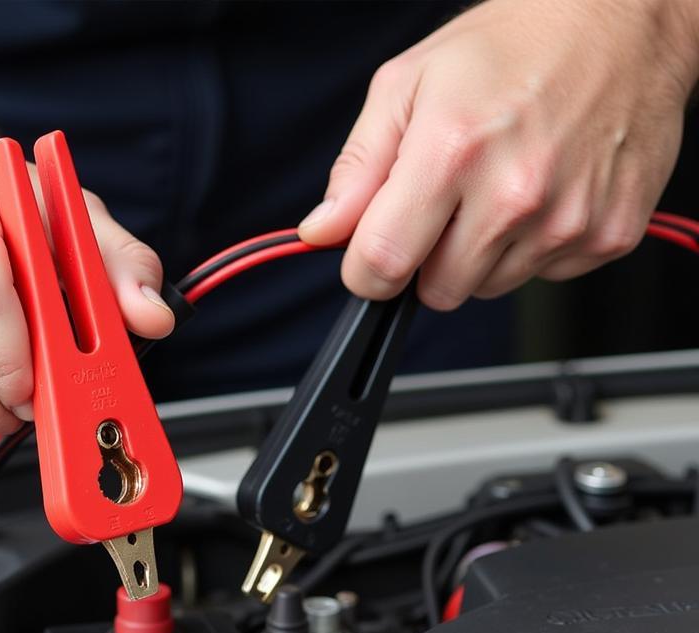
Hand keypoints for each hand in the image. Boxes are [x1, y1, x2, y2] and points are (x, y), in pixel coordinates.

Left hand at [299, 0, 698, 309]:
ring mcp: (567, 220)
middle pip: (436, 291)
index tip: (374, 252)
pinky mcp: (608, 236)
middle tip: (451, 200)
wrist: (624, 21)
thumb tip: (323, 231)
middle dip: (428, 259)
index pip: (382, 266)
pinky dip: (534, 246)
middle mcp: (514, 193)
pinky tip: (545, 192)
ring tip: (502, 186)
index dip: (367, 269)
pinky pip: (542, 277)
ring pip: (488, 288)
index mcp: (452, 152)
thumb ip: (357, 168)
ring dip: (482, 253)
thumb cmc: (514, 44)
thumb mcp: (408, 85)